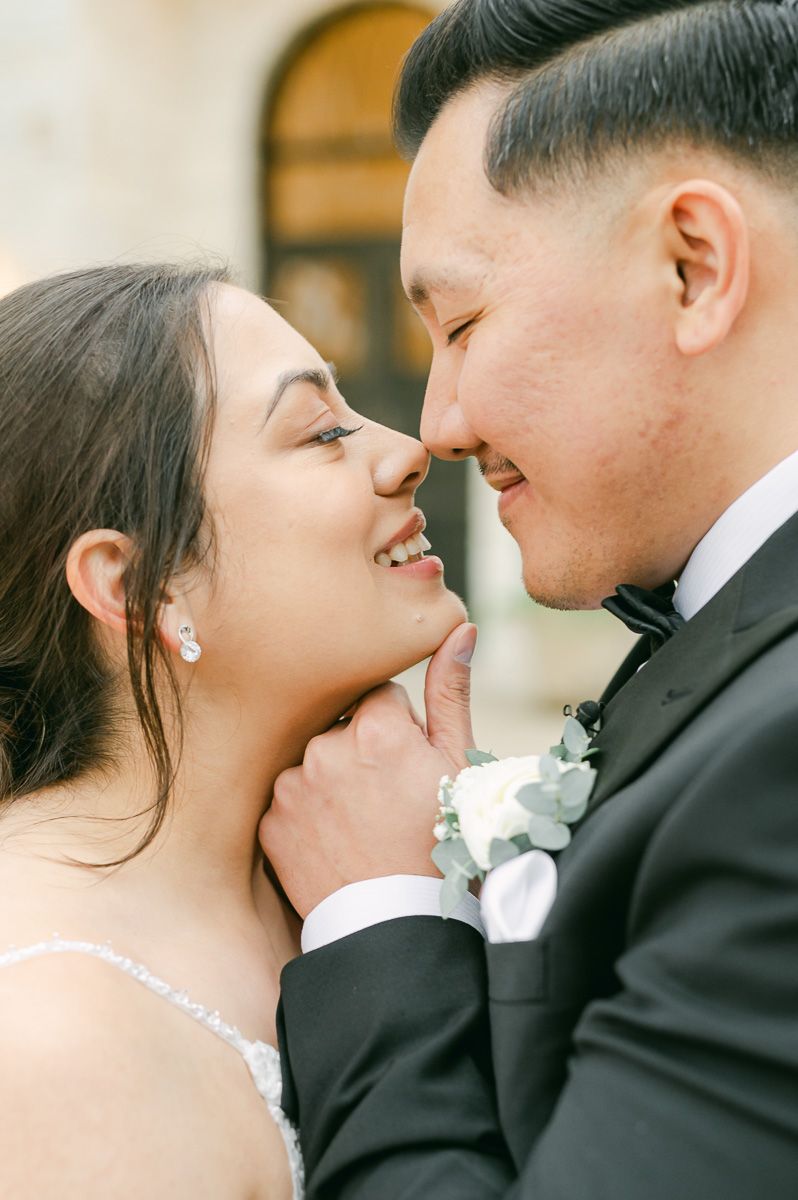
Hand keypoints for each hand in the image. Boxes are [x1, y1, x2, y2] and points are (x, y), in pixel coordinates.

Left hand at [259, 623, 477, 917]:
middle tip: (387, 801)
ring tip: (361, 824)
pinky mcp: (270, 823)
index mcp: (377, 728)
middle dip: (362, 749)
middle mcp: (326, 748)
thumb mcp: (459, 769)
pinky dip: (307, 813)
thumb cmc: (443, 845)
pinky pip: (288, 798)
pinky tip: (335, 840)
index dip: (400, 730)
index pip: (381, 696)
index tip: (408, 768)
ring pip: (314, 759)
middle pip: (344, 724)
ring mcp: (292, 787)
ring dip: (332, 778)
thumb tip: (460, 628)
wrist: (400, 928)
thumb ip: (452, 691)